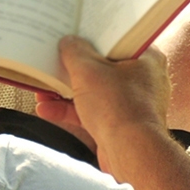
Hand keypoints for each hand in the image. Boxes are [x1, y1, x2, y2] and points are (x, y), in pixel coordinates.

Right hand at [34, 37, 168, 147]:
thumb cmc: (118, 107)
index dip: (95, 37)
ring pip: (96, 92)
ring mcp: (132, 104)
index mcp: (147, 58)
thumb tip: (68, 42)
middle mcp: (144, 80)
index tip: (76, 35)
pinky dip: (71, 111)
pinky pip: (93, 112)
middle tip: (55, 62)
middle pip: (104, 67)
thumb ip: (75, 52)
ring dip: (67, 92)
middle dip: (74, 69)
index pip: (119, 39)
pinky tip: (46, 109)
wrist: (131, 154)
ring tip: (43, 89)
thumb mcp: (88, 70)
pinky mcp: (121, 125)